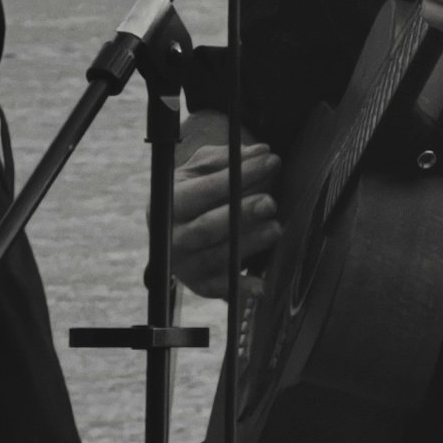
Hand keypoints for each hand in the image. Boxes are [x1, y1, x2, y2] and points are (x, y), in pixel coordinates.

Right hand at [170, 139, 279, 299]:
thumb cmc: (194, 191)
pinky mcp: (200, 285)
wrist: (177, 227)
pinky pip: (221, 290)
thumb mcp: (201, 169)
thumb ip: (228, 159)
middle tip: (269, 203)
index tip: (269, 162)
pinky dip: (241, 290)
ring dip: (248, 245)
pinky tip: (261, 286)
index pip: (202, 190)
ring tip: (274, 229)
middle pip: (206, 228)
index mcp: (167, 203)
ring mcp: (184, 265)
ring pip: (216, 257)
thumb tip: (261, 152)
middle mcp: (171, 237)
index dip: (237, 176)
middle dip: (240, 214)